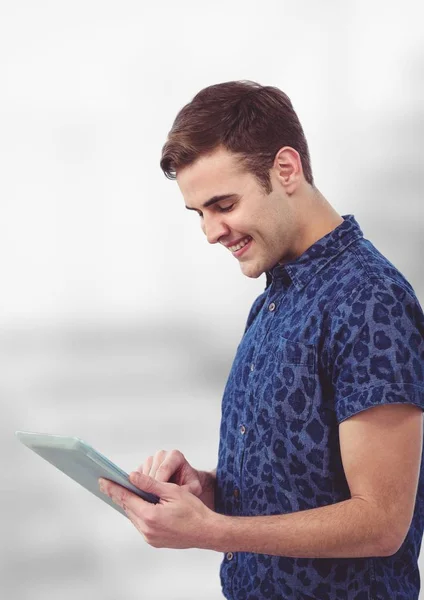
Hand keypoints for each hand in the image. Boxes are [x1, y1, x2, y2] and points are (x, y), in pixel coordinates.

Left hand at [99, 472, 217, 548]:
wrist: (207, 532)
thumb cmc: (194, 510)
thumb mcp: (172, 491)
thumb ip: (151, 484)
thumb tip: (132, 477)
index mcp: (150, 516)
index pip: (126, 498)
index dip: (113, 488)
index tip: (102, 481)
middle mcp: (147, 530)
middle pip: (128, 508)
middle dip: (118, 495)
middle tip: (107, 483)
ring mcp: (150, 538)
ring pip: (134, 517)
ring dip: (128, 504)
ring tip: (121, 491)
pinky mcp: (154, 541)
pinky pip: (141, 524)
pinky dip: (138, 513)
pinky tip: (138, 504)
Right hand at [138, 449, 202, 496]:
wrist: (186, 481)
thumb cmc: (190, 483)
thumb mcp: (194, 487)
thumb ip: (188, 489)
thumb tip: (179, 495)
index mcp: (175, 456)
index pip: (164, 469)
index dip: (159, 484)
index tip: (158, 497)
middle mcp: (162, 455)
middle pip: (152, 470)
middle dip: (151, 487)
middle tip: (152, 502)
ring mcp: (152, 460)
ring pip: (142, 473)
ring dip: (144, 487)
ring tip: (150, 500)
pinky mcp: (144, 466)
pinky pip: (137, 476)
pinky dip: (139, 486)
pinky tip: (145, 496)